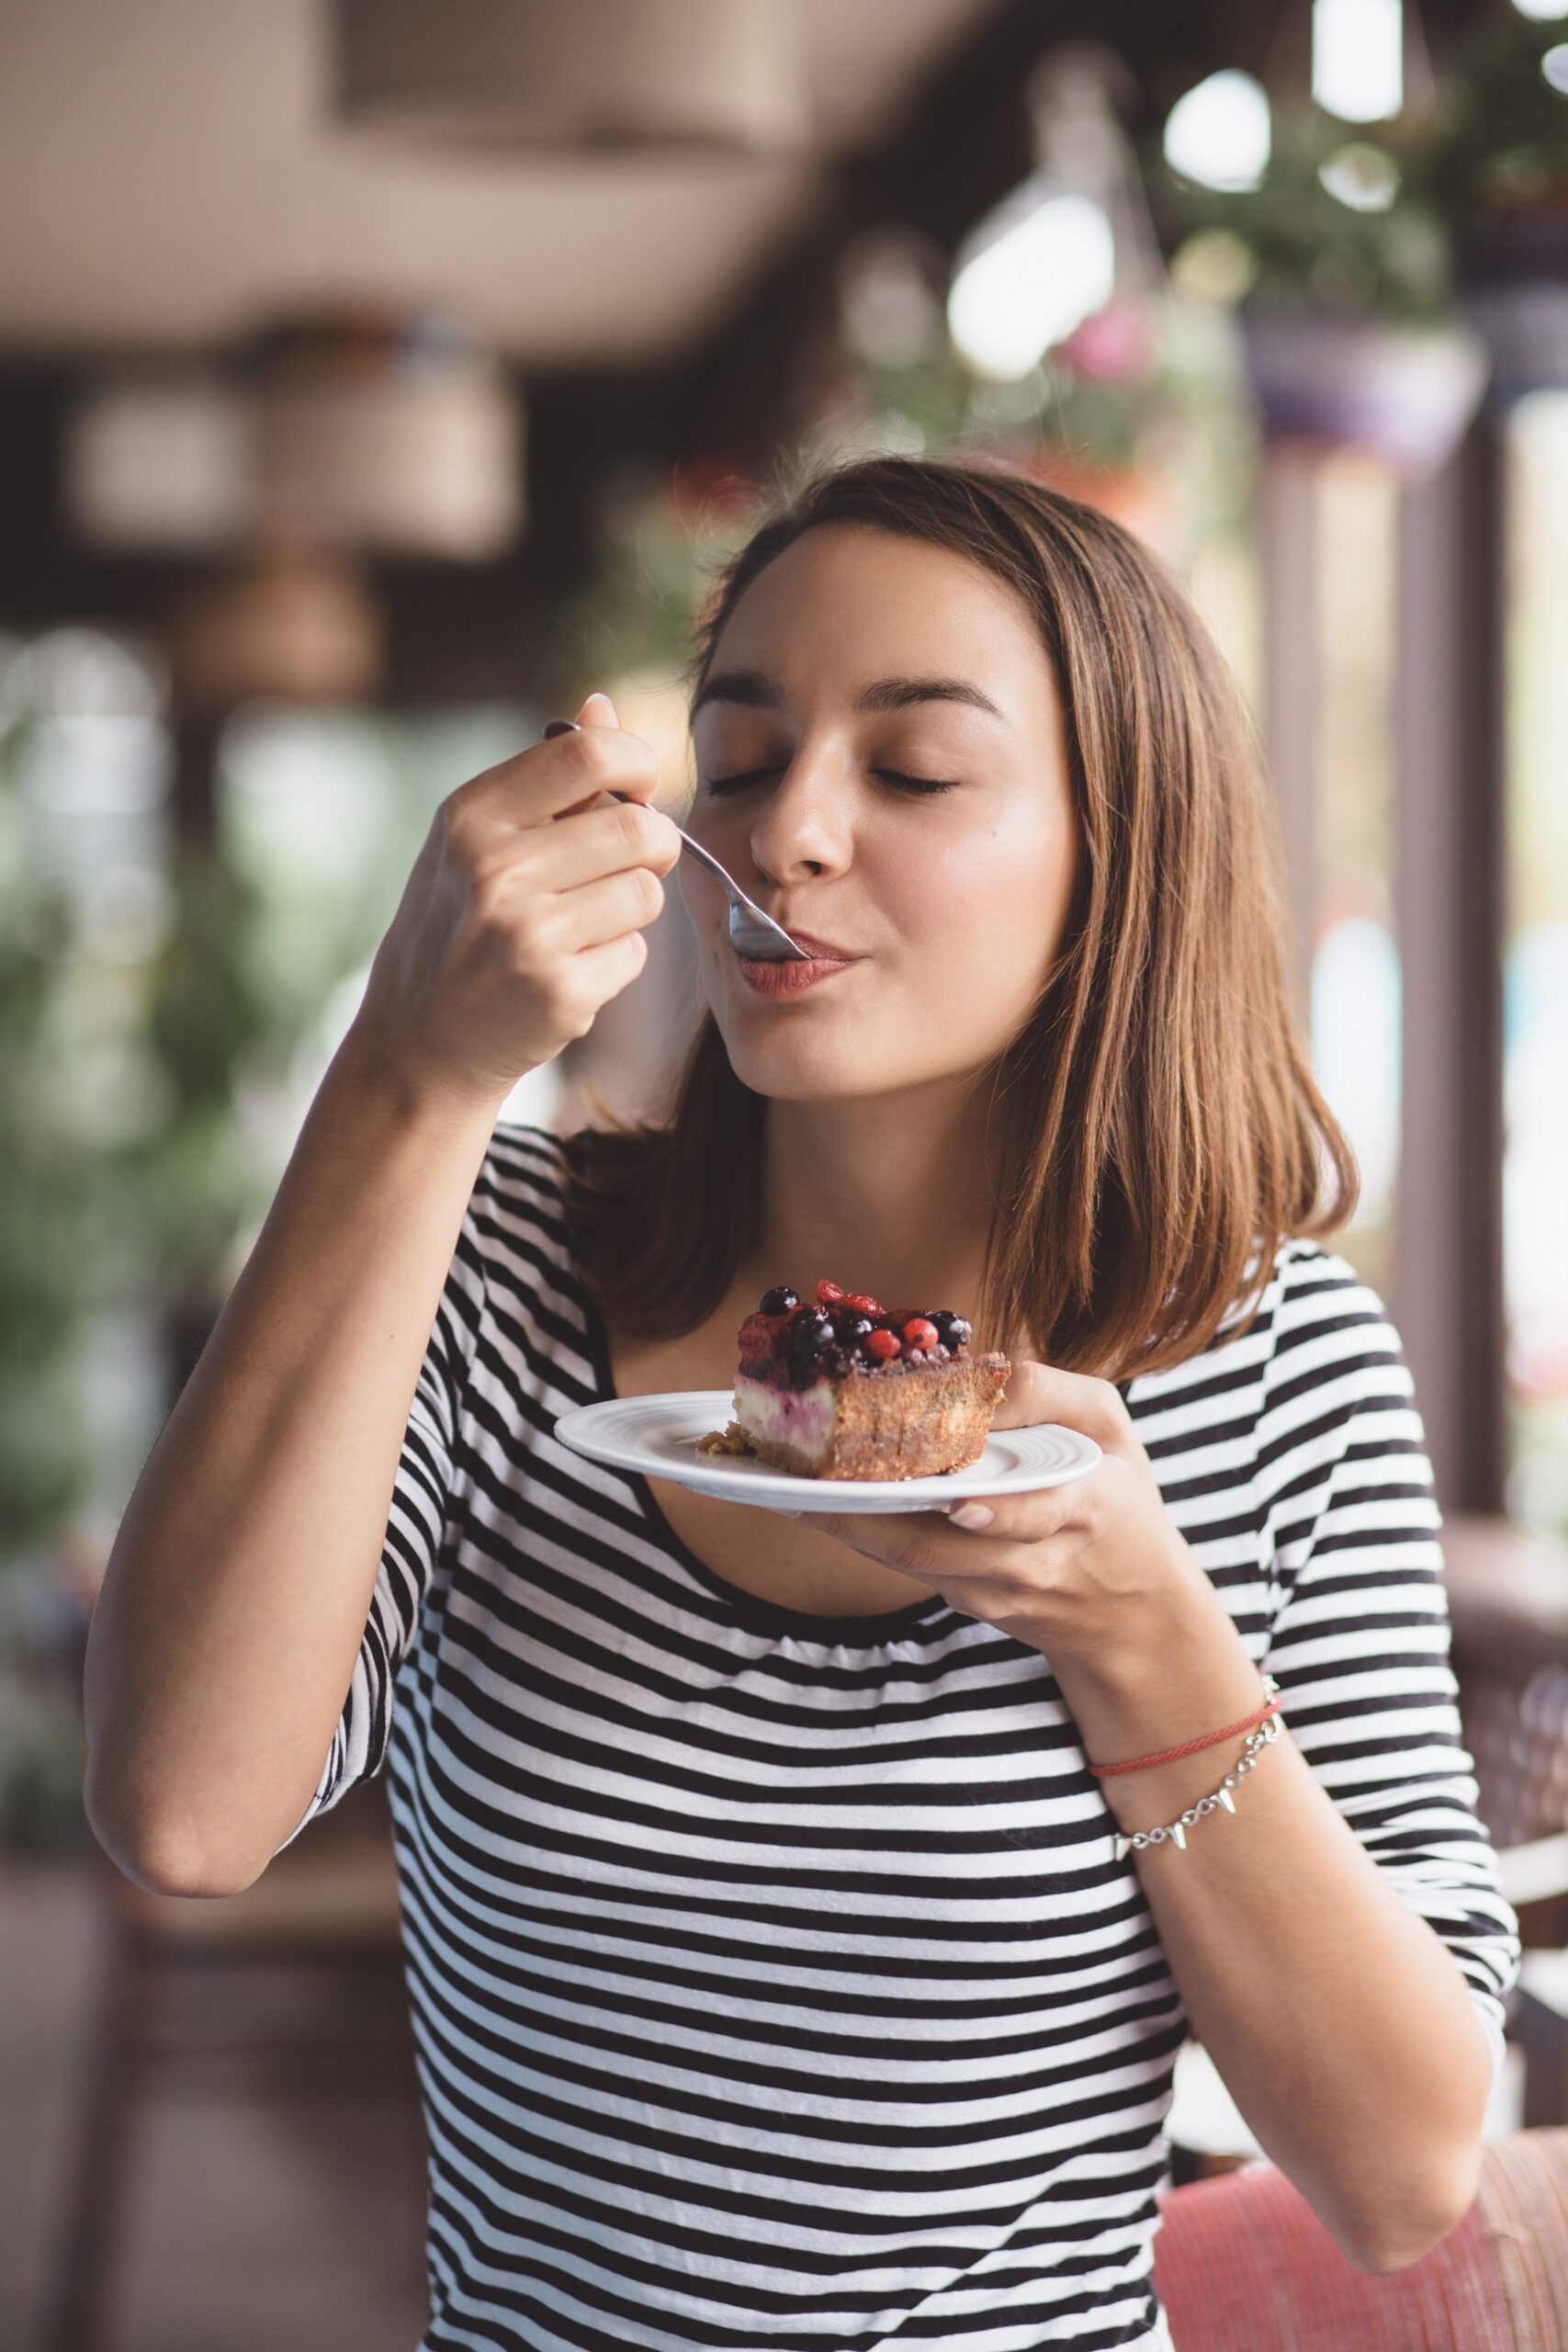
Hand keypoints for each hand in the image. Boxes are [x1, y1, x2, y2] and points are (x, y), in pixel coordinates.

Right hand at [350, 689, 683, 1116]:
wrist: (419, 1040)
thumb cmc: (456, 924)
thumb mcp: (475, 839)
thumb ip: (545, 778)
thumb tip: (603, 706)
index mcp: (472, 816)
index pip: (588, 754)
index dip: (638, 763)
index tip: (640, 785)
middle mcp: (495, 869)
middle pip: (638, 828)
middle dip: (653, 844)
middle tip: (629, 862)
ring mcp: (527, 935)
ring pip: (646, 893)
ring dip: (632, 908)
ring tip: (585, 922)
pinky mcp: (559, 993)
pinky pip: (635, 954)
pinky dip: (617, 961)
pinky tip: (571, 969)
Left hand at [779, 1360, 1198, 1665]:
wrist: (1133, 1613)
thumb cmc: (1121, 1500)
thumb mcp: (1110, 1428)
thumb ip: (1048, 1392)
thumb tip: (974, 1366)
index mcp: (1084, 1507)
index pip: (1035, 1514)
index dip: (995, 1513)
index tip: (954, 1500)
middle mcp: (1035, 1561)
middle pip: (943, 1547)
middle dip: (873, 1516)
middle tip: (814, 1482)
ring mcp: (997, 1592)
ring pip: (914, 1562)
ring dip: (850, 1526)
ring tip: (794, 1491)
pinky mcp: (972, 1605)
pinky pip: (910, 1568)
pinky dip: (864, 1535)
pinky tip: (817, 1505)